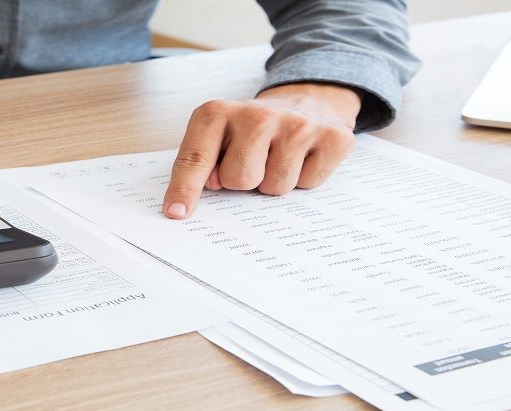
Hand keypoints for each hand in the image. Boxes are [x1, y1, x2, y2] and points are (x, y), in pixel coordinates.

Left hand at [161, 83, 361, 218]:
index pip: (195, 157)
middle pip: (238, 180)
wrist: (308, 98)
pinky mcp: (333, 137)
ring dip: (273, 182)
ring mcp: (297, 124)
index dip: (184, 188)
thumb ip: (203, 162)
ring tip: (278, 156)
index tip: (176, 212)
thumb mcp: (219, 136)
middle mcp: (257, 114)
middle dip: (242, 181)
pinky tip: (304, 156)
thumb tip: (205, 191)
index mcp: (217, 112)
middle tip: (254, 159)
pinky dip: (304, 179)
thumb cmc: (254, 128)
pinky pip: (308, 185)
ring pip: (274, 188)